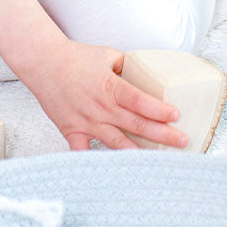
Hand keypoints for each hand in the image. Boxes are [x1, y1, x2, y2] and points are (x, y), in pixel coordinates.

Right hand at [17, 37, 188, 151]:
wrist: (43, 62)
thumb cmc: (75, 57)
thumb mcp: (107, 54)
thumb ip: (128, 66)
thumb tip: (147, 74)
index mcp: (110, 86)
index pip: (139, 101)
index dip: (159, 110)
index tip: (177, 115)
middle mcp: (101, 107)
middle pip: (136, 125)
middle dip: (162, 135)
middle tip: (183, 141)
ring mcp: (87, 121)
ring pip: (116, 143)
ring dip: (138, 152)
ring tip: (158, 162)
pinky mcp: (72, 130)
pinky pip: (83, 152)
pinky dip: (94, 163)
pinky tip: (111, 172)